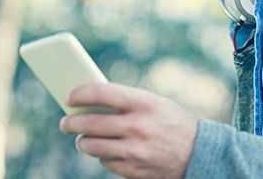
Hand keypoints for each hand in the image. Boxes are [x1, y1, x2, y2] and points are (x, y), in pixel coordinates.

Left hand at [59, 83, 197, 178]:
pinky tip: (106, 150)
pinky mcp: (134, 169)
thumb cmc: (170, 121)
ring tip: (81, 138)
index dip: (80, 94)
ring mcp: (135, 150)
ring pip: (92, 146)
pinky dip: (102, 156)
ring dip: (82, 141)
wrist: (198, 151)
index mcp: (144, 103)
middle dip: (71, 123)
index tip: (68, 97)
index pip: (102, 93)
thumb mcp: (153, 103)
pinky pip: (105, 162)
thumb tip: (88, 102)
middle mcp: (138, 126)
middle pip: (90, 123)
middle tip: (64, 122)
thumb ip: (125, 101)